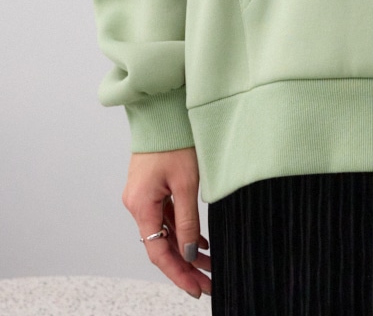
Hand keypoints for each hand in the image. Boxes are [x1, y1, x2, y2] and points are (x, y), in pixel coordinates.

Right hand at [122, 147, 211, 298]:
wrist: (163, 110)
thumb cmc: (173, 140)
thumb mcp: (186, 183)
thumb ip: (187, 220)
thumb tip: (189, 251)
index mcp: (141, 205)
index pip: (157, 252)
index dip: (177, 273)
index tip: (195, 288)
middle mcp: (137, 204)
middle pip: (160, 245)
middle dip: (184, 266)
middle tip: (207, 283)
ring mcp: (142, 196)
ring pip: (164, 232)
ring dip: (185, 249)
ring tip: (209, 265)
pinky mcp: (151, 188)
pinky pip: (165, 217)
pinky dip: (181, 230)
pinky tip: (199, 241)